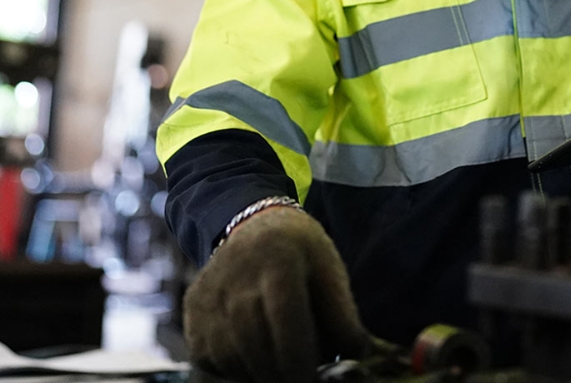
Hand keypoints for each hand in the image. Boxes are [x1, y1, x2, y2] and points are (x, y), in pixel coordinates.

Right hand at [183, 206, 370, 382]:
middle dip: (280, 374)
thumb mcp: (329, 266)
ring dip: (259, 372)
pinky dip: (236, 368)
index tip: (311, 382)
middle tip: (300, 380)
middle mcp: (236, 278)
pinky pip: (212, 359)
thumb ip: (343, 312)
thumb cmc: (299, 249)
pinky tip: (256, 355)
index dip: (299, 360)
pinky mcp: (192, 313)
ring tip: (281, 365)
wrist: (253, 223)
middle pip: (256, 345)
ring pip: (232, 358)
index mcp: (278, 261)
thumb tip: (358, 354)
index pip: (286, 322)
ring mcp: (209, 296)